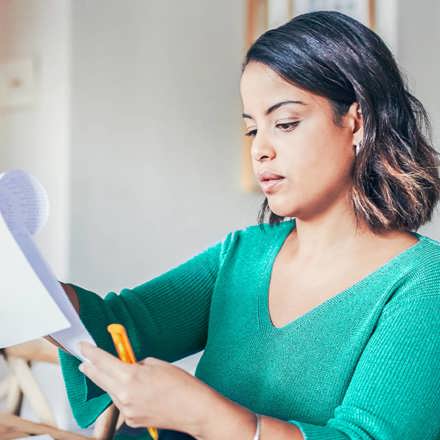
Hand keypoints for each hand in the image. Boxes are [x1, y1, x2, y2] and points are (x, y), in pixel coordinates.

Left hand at [78, 341, 215, 436]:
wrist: (193, 409)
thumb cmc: (181, 385)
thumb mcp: (156, 363)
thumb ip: (136, 362)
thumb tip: (127, 364)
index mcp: (130, 377)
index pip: (102, 361)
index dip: (90, 352)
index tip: (83, 346)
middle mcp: (124, 396)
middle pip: (99, 378)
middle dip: (90, 368)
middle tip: (84, 360)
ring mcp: (127, 410)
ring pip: (111, 391)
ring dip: (111, 382)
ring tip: (123, 374)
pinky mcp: (131, 421)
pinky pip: (122, 404)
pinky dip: (124, 395)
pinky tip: (139, 392)